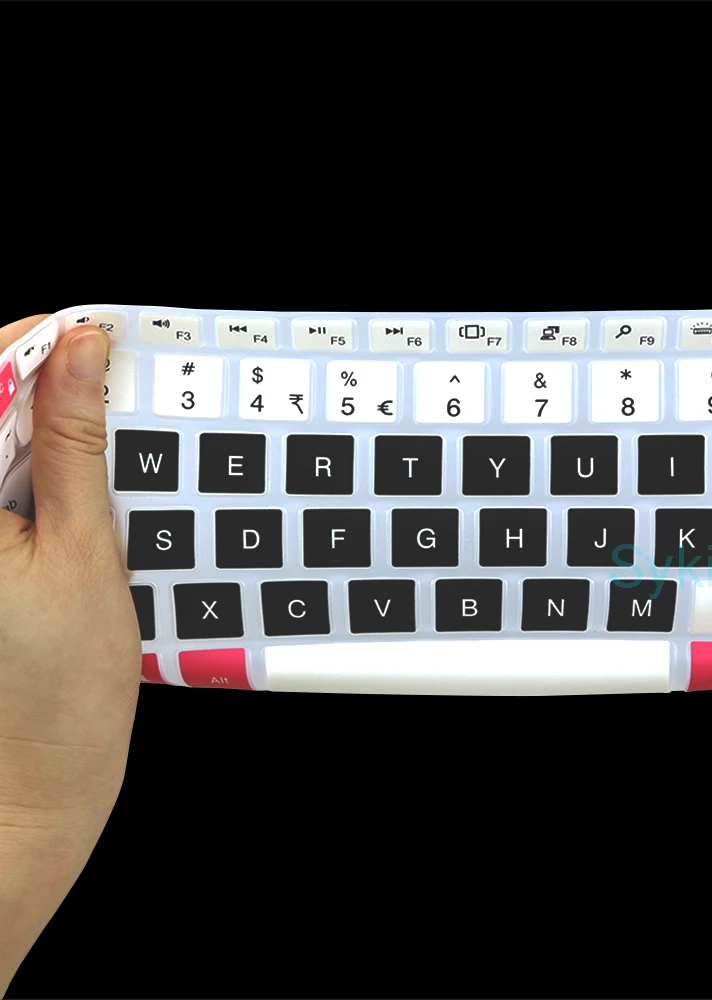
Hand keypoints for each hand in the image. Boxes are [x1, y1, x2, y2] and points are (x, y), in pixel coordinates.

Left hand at [0, 316, 139, 993]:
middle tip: (117, 393)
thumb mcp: (86, 549)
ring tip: (108, 458)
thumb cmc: (60, 691)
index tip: (96, 337)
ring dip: (48, 433)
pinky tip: (83, 494)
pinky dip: (38, 472)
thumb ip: (74, 443)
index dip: (35, 344)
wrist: (36, 783)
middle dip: (48, 388)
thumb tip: (83, 353)